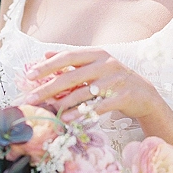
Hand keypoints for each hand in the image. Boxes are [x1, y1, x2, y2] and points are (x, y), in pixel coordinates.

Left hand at [23, 48, 162, 122]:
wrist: (144, 94)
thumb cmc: (114, 79)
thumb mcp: (95, 65)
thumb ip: (72, 60)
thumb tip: (45, 54)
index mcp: (97, 54)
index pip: (68, 56)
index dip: (48, 65)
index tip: (29, 75)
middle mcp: (106, 64)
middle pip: (72, 76)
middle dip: (48, 88)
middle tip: (31, 98)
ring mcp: (115, 81)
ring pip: (83, 93)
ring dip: (63, 103)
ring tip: (47, 110)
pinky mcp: (122, 97)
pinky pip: (97, 107)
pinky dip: (80, 114)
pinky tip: (67, 119)